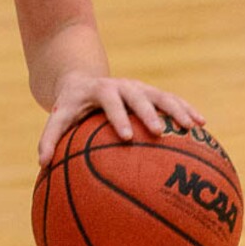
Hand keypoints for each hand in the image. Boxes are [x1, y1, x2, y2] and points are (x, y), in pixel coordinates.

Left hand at [37, 71, 205, 166]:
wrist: (83, 81)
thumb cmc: (71, 106)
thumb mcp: (59, 116)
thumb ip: (50, 138)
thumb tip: (41, 164)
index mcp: (99, 91)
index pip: (108, 102)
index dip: (117, 117)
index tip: (125, 136)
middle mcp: (121, 86)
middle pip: (136, 96)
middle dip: (147, 112)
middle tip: (158, 132)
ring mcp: (138, 87)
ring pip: (160, 95)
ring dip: (175, 109)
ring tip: (192, 127)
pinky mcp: (151, 92)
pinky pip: (171, 99)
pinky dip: (186, 109)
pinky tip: (203, 125)